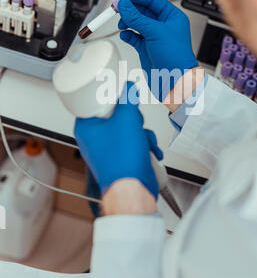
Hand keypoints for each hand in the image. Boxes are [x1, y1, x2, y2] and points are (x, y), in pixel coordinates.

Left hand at [74, 82, 162, 198]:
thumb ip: (128, 98)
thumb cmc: (121, 162)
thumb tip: (129, 88)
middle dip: (132, 118)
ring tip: (142, 141)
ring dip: (141, 133)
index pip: (96, 101)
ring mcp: (108, 148)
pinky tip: (148, 150)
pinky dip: (144, 144)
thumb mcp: (127, 119)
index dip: (112, 97)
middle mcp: (94, 138)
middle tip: (133, 122)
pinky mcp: (121, 156)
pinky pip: (134, 141)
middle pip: (116, 114)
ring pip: (128, 127)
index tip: (121, 95)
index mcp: (86, 127)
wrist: (132, 190)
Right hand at [118, 0, 197, 100]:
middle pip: (143, 10)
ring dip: (127, 21)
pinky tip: (125, 34)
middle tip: (117, 7)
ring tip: (122, 23)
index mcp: (171, 17)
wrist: (175, 80)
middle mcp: (163, 26)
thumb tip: (124, 4)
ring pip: (136, 23)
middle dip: (130, 8)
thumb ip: (137, 17)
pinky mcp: (146, 48)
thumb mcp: (155, 32)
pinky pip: (134, 36)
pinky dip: (127, 34)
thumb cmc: (176, 57)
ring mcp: (154, 37)